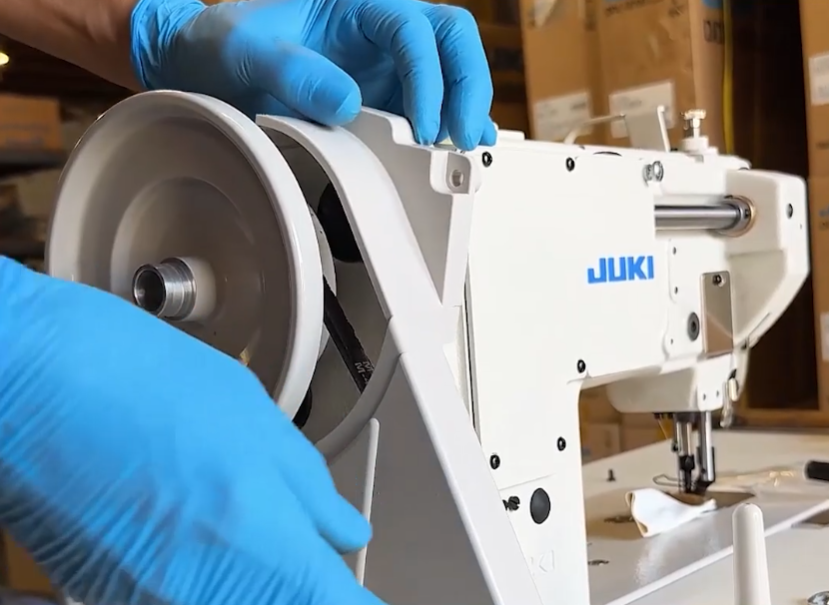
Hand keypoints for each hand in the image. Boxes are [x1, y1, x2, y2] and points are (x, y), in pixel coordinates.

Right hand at [0, 258, 382, 604]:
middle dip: (306, 584)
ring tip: (241, 525)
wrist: (26, 381)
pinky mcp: (108, 599)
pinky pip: (186, 601)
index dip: (356, 590)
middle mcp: (209, 596)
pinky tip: (198, 529)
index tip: (355, 576)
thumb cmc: (130, 381)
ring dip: (258, 583)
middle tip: (307, 548)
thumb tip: (342, 527)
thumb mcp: (252, 414)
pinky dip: (209, 581)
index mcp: (262, 547)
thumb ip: (307, 486)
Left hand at [130, 0, 495, 149]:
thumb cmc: (224, 45)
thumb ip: (294, 72)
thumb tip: (349, 105)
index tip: (420, 126)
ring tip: (462, 154)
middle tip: (463, 138)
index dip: (428, 77)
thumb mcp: (247, 51)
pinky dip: (446, 128)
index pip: (415, 29)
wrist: (206, 69)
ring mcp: (385, 67)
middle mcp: (380, 33)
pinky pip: (429, 108)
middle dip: (468, 88)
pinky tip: (454, 149)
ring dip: (464, 112)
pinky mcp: (382, 100)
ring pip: (451, 75)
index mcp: (356, 5)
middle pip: (453, 42)